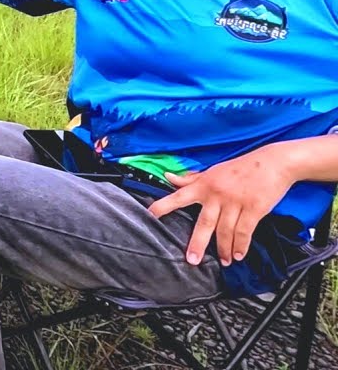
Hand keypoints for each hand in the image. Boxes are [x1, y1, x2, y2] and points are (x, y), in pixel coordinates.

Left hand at [147, 147, 294, 266]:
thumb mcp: (213, 171)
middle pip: (204, 223)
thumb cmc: (242, 167)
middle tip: (192, 260)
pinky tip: (238, 255)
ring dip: (224, 249)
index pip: (179, 196)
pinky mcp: (254, 209)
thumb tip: (169, 177)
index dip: (164, 205)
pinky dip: (241, 245)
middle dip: (197, 243)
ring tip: (224, 261)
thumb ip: (191, 179)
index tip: (150, 215)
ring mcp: (235, 202)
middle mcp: (217, 194)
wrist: (274, 162)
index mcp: (205, 184)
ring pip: (225, 231)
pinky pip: (245, 231)